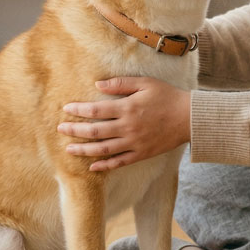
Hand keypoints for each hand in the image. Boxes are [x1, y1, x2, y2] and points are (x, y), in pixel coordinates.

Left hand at [58, 77, 191, 170]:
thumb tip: (98, 84)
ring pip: (103, 150)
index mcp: (127, 108)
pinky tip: (92, 166)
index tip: (66, 109)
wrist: (189, 118)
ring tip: (69, 149)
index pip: (96, 110)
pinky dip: (104, 166)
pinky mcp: (141, 154)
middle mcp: (128, 128)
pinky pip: (119, 162)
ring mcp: (134, 143)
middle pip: (95, 131)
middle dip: (75, 130)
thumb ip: (121, 84)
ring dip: (84, 150)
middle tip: (60, 129)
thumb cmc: (167, 96)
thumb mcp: (145, 83)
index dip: (79, 110)